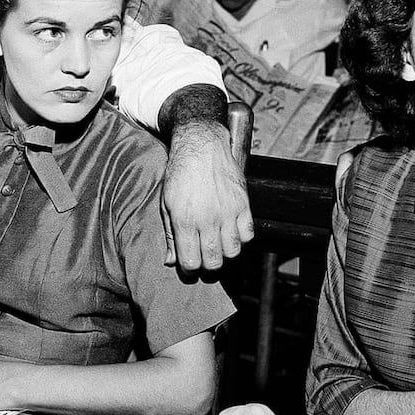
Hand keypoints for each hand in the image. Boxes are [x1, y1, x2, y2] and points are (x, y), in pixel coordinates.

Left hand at [162, 120, 252, 271]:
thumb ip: (169, 234)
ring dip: (225, 253)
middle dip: (207, 265)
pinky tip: (231, 231)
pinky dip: (241, 238)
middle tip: (203, 256)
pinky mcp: (243, 204)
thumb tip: (171, 261)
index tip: (189, 263)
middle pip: (214, 262)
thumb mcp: (166, 203)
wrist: (201, 146)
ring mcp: (228, 212)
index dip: (189, 269)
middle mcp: (208, 219)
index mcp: (185, 220)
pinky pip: (248, 234)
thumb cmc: (180, 173)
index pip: (191, 262)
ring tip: (217, 244)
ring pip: (233, 251)